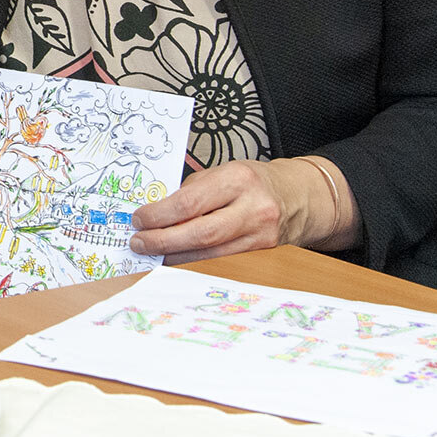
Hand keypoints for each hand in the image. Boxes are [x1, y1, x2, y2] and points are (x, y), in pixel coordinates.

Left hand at [127, 157, 356, 263]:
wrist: (298, 196)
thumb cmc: (253, 181)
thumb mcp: (222, 172)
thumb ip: (192, 191)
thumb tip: (155, 213)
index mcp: (237, 179)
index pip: (190, 202)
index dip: (159, 215)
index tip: (139, 219)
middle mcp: (253, 208)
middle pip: (200, 233)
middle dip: (163, 241)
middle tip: (139, 243)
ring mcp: (261, 235)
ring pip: (210, 255)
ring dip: (176, 258)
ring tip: (152, 254)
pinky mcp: (263, 254)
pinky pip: (223, 263)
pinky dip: (196, 264)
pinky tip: (177, 262)